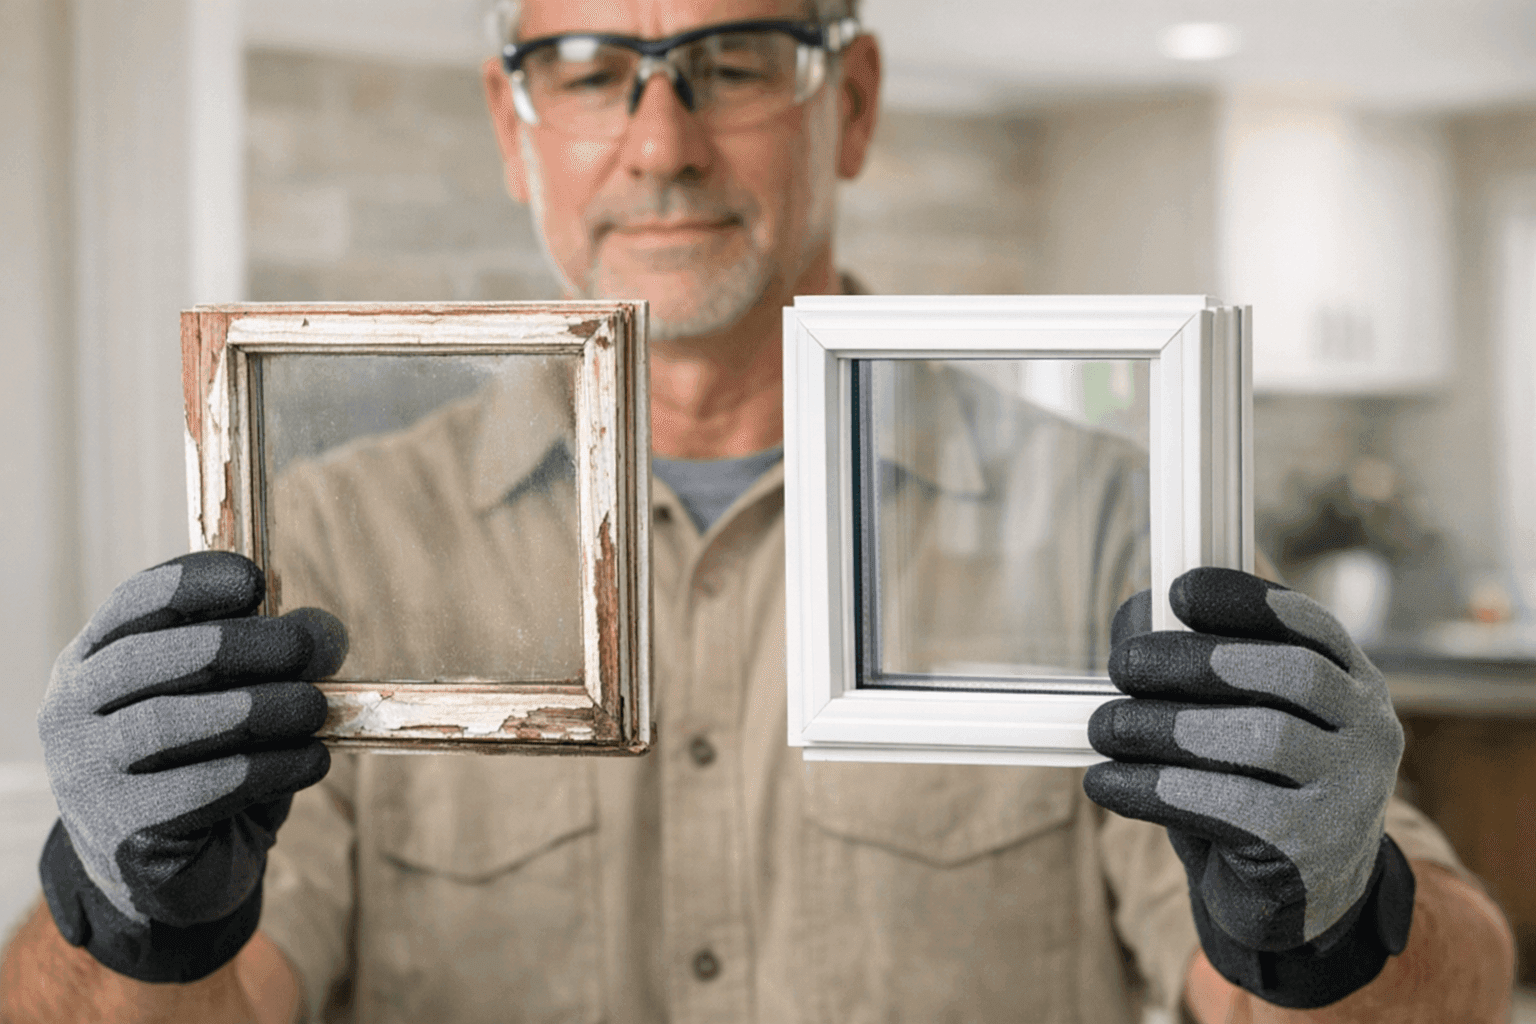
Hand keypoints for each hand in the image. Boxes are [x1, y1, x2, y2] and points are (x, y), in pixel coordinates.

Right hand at [37, 551, 345, 982]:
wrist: (169, 874)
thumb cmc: (203, 764)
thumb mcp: (233, 699)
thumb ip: (269, 659)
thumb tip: (322, 631)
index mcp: (94, 661)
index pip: (135, 603)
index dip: (196, 583)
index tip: (255, 581)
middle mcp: (74, 711)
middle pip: (158, 656)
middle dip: (248, 644)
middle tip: (309, 650)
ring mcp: (88, 773)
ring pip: (174, 721)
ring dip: (263, 707)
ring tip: (315, 707)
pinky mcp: (125, 832)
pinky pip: (205, 786)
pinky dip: (271, 766)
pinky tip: (312, 759)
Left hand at [1083, 568, 1412, 1008]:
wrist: (1296, 901)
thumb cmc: (1252, 789)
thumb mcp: (1236, 722)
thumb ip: (1200, 670)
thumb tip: (1134, 615)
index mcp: (1352, 685)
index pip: (1309, 625)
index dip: (1243, 600)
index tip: (1177, 592)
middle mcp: (1368, 733)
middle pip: (1287, 674)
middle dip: (1191, 661)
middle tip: (1122, 666)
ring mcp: (1350, 795)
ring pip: (1258, 738)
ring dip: (1162, 728)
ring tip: (1104, 728)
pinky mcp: (1310, 852)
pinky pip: (1227, 807)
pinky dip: (1153, 789)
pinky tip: (1106, 783)